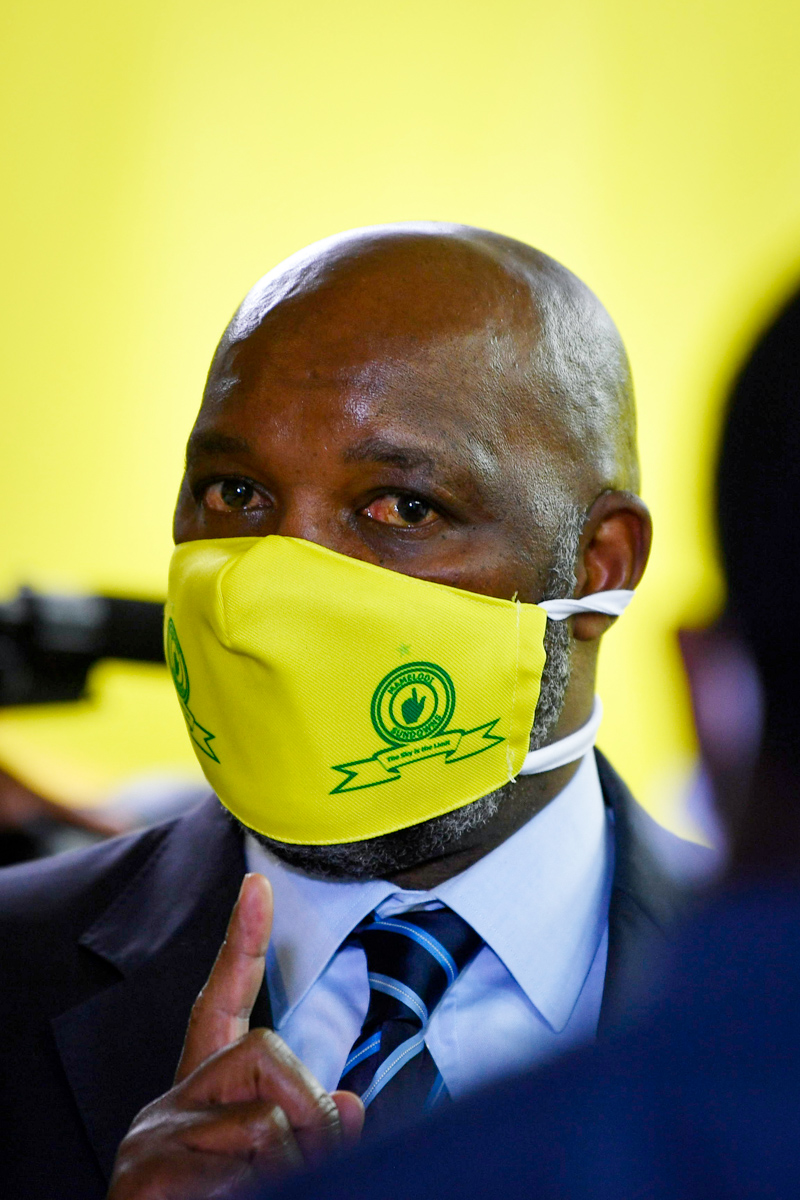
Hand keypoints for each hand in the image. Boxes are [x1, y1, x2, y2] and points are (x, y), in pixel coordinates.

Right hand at [107, 873, 363, 1198]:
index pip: (220, 1003)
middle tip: (313, 1156)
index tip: (259, 886)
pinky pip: (241, 1167)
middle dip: (308, 1104)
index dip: (242, 942)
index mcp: (201, 1095)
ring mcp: (154, 1139)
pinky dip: (261, 1191)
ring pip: (266, 1120)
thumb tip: (351, 1106)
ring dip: (293, 1165)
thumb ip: (304, 1130)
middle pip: (265, 1049)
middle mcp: (170, 1104)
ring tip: (263, 1192)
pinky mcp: (147, 1177)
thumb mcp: (264, 1169)